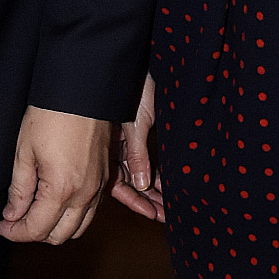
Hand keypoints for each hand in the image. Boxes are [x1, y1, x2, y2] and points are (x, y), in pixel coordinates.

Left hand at [0, 106, 111, 245]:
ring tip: (34, 213)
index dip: (15, 233)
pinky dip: (73, 215)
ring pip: (79, 227)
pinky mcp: (105, 178)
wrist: (83, 90)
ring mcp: (98, 187)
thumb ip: (19, 190)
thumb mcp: (24, 152)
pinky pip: (91, 210)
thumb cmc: (51, 115)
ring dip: (56, 227)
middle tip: (15, 221)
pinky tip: (55, 202)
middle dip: (35, 234)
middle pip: (60, 236)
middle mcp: (85, 194)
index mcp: (62, 190)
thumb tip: (13, 215)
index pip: (37, 229)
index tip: (1, 227)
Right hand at [111, 73, 164, 222]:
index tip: (152, 213)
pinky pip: (146, 160)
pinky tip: (166, 185)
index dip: (134, 200)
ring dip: (154, 189)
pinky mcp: (138, 134)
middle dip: (147, 199)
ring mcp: (126, 142)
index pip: (117, 183)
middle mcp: (115, 148)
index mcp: (108, 147)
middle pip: (130, 182)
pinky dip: (156, 173)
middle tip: (165, 214)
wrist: (136, 64)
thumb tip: (143, 185)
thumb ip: (138, 155)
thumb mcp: (135, 124)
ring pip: (139, 174)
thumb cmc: (131, 88)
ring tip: (170, 205)